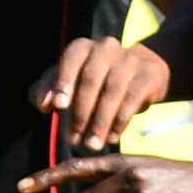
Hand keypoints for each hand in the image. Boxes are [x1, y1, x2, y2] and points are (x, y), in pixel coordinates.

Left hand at [32, 36, 170, 153]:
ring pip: (113, 91)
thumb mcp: (68, 81)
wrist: (140, 72)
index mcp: (82, 48)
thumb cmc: (93, 79)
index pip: (71, 59)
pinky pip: (132, 99)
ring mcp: (129, 60)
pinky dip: (120, 120)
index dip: (63, 82)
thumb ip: (48, 89)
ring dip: (100, 122)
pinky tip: (111, 137)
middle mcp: (106, 48)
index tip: (58, 107)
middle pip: (91, 80)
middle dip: (80, 112)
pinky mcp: (148, 75)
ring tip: (92, 144)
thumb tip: (43, 104)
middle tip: (74, 139)